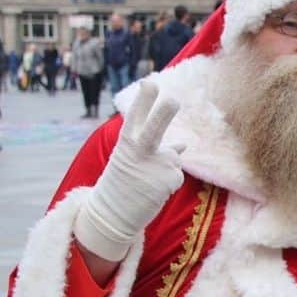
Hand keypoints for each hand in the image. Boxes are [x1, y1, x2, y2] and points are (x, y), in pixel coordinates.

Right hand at [73, 81, 184, 261]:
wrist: (113, 213)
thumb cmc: (124, 182)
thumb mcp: (135, 159)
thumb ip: (158, 148)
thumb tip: (184, 145)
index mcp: (127, 142)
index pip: (135, 116)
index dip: (144, 99)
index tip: (148, 82)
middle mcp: (140, 152)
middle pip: (154, 129)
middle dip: (163, 114)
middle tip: (173, 100)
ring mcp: (154, 167)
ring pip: (173, 158)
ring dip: (166, 170)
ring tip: (147, 182)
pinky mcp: (168, 181)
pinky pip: (176, 176)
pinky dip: (169, 184)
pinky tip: (153, 191)